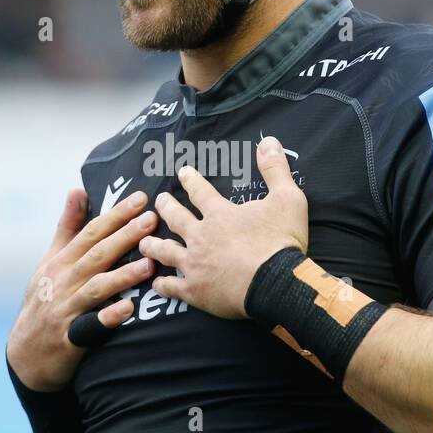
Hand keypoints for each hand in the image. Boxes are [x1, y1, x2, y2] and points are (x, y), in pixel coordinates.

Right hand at [7, 188, 156, 390]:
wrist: (25, 354)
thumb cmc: (44, 300)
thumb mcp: (50, 261)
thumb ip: (68, 227)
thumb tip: (78, 189)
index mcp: (61, 261)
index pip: (92, 232)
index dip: (116, 215)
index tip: (141, 198)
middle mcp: (63, 281)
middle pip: (97, 255)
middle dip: (125, 237)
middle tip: (152, 221)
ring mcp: (65, 309)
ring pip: (96, 288)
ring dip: (122, 276)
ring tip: (149, 264)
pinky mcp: (69, 338)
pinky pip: (90, 327)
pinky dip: (107, 317)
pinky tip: (127, 308)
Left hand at [139, 136, 307, 319]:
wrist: (276, 285)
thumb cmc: (282, 242)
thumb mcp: (288, 199)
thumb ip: (276, 170)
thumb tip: (269, 141)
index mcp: (220, 215)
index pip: (199, 191)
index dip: (190, 180)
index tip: (182, 172)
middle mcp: (200, 236)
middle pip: (174, 218)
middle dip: (165, 207)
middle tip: (158, 201)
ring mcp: (194, 265)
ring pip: (164, 251)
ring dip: (152, 245)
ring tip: (144, 242)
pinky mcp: (194, 291)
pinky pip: (170, 287)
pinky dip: (161, 284)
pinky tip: (156, 283)